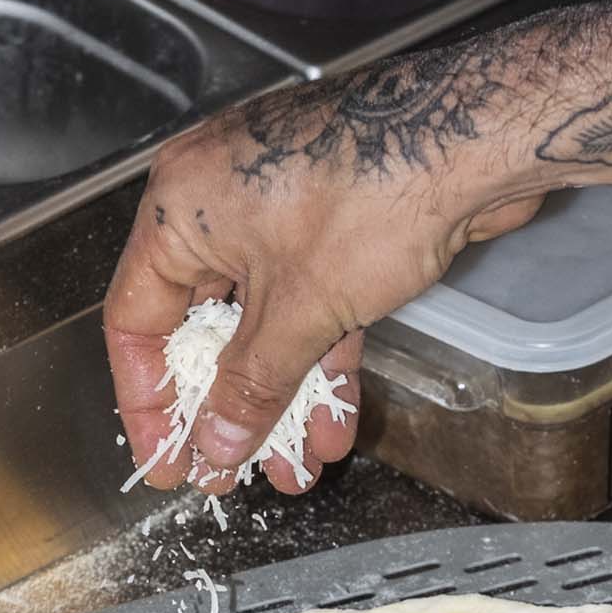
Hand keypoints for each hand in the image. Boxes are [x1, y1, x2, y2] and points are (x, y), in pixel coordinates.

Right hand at [104, 65, 546, 494]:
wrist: (475, 137)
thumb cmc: (370, 199)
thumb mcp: (301, 310)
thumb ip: (251, 384)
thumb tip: (216, 445)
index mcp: (182, 208)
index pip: (136, 319)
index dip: (147, 398)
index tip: (167, 459)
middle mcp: (220, 204)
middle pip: (203, 327)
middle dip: (225, 410)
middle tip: (231, 474)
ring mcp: (282, 213)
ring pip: (266, 326)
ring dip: (279, 400)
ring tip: (293, 471)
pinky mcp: (337, 226)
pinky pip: (312, 308)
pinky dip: (321, 364)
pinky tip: (335, 428)